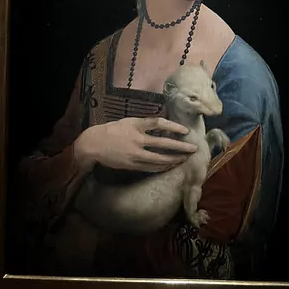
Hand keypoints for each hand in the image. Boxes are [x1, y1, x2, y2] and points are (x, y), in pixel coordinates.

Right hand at [73, 117, 195, 172]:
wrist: (94, 144)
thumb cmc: (112, 130)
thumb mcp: (128, 121)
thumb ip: (144, 123)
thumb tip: (163, 124)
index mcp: (136, 125)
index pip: (158, 123)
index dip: (173, 126)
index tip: (185, 131)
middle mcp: (137, 139)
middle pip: (163, 143)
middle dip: (180, 147)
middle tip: (193, 149)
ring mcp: (135, 154)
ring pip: (159, 159)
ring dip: (174, 159)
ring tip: (184, 159)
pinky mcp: (132, 165)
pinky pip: (151, 167)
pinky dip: (162, 167)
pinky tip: (170, 166)